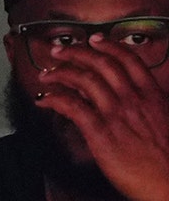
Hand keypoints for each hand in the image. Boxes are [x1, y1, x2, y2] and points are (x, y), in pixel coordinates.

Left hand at [38, 39, 168, 200]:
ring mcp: (117, 114)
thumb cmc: (168, 160)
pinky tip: (44, 100)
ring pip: (84, 80)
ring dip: (60, 73)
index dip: (107, 46)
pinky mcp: (100, 132)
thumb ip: (150, 109)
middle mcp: (134, 99)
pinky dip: (54, 98)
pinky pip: (72, 106)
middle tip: (58, 52)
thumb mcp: (165, 122)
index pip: (128, 60)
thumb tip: (135, 104)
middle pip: (102, 64)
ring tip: (46, 75)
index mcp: (153, 94)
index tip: (93, 40)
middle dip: (76, 53)